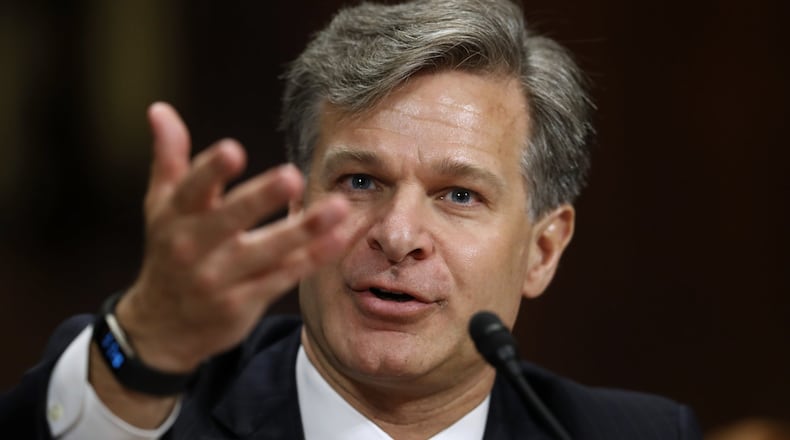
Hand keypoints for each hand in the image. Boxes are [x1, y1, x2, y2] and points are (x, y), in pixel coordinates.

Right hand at [115, 102, 349, 372]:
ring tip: (338, 207)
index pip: (192, 189)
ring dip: (304, 231)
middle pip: (230, 220)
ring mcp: (220, 279)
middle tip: (292, 176)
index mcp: (176, 217)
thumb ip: (168, 157)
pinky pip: (283, 277)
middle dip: (260, 199)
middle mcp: (194, 248)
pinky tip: (339, 238)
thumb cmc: (168, 251)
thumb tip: (159, 109)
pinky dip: (312, 259)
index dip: (210, 170)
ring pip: (267, 252)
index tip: (232, 150)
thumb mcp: (161, 205)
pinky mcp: (244, 303)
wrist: (163, 327)